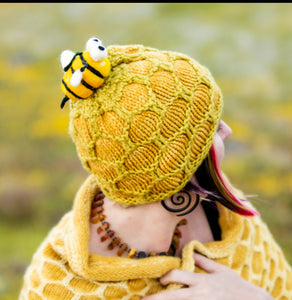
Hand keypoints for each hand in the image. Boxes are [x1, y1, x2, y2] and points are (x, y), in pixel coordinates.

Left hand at [141, 253, 272, 299]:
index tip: (160, 280)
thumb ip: (204, 262)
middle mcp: (198, 294)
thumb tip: (192, 252)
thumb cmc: (236, 286)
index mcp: (201, 280)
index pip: (177, 275)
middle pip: (172, 295)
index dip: (165, 276)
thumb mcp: (221, 271)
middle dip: (156, 299)